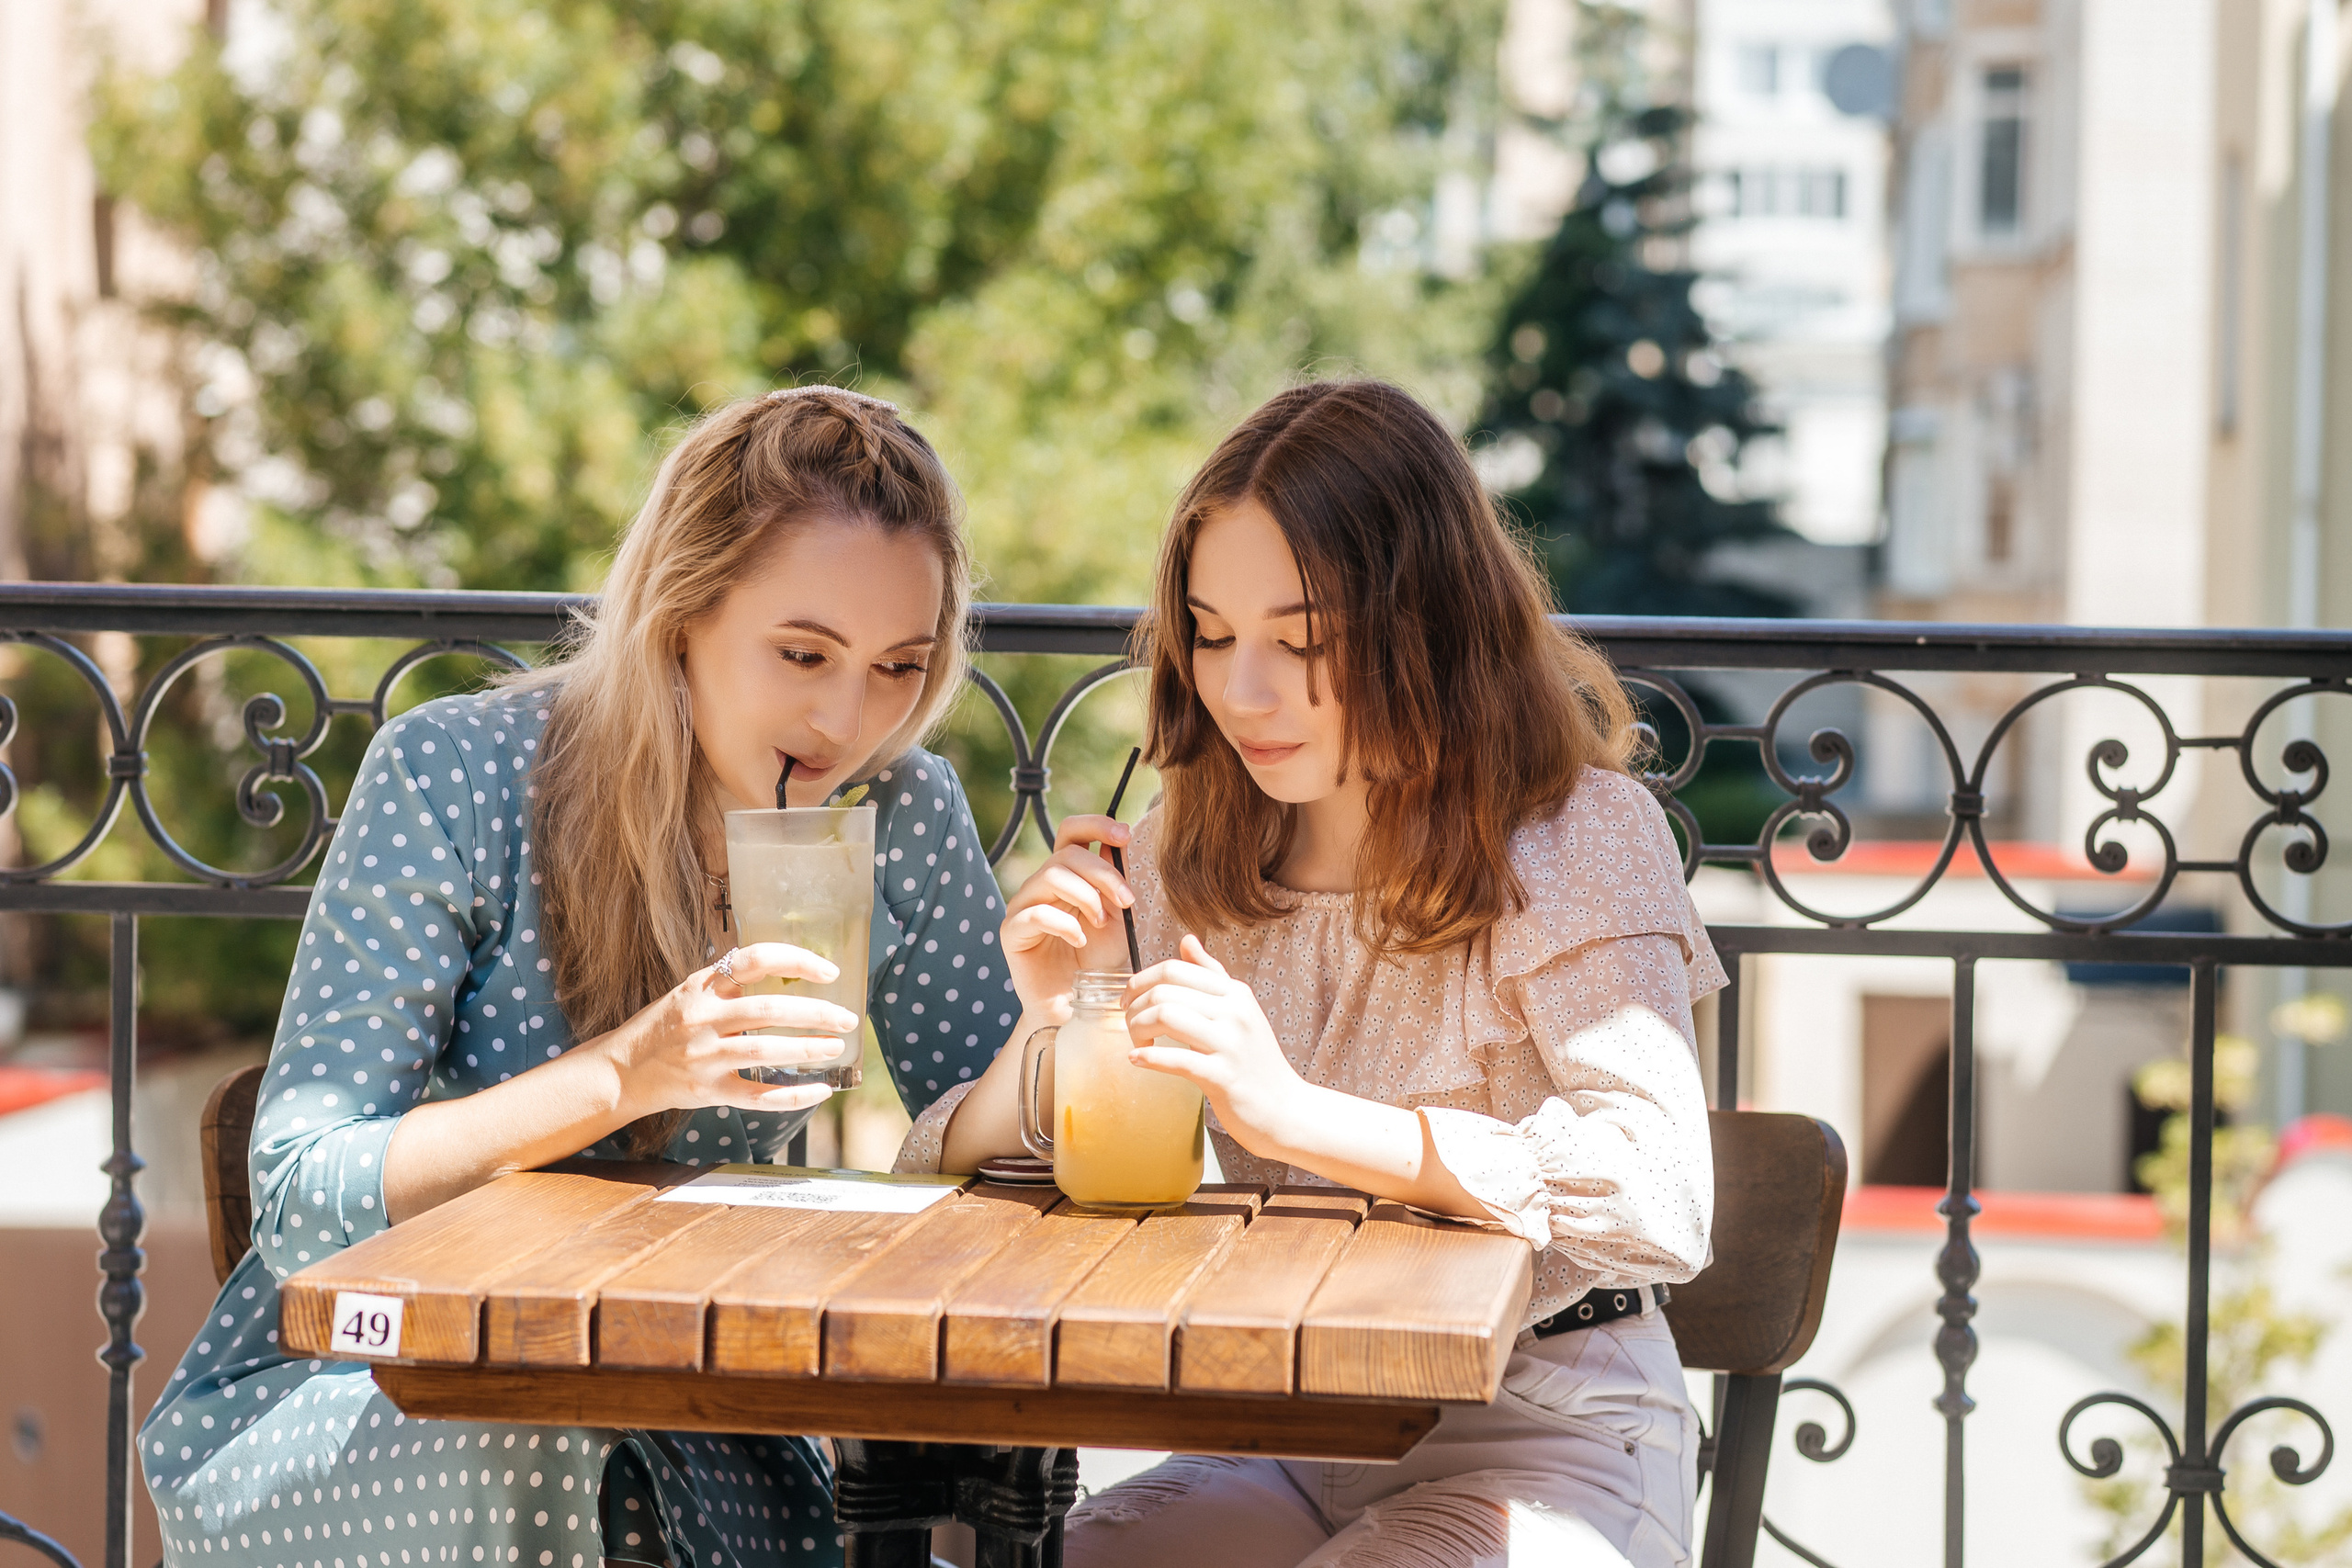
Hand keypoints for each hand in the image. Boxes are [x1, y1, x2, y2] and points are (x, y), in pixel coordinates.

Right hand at [587, 941, 852, 1118]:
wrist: (622, 1069)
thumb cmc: (667, 1027)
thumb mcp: (692, 992)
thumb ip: (733, 984)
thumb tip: (795, 973)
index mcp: (702, 985)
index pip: (755, 959)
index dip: (797, 961)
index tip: (830, 972)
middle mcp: (702, 1017)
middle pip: (768, 1009)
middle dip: (816, 1013)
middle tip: (848, 1018)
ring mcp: (704, 1056)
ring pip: (765, 1052)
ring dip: (808, 1049)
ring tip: (837, 1047)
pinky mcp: (707, 1091)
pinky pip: (757, 1096)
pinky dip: (793, 1095)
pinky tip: (821, 1090)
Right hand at [1001, 812, 1135, 1014]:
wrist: (1079, 1005)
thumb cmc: (1097, 961)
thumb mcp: (1117, 917)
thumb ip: (1114, 880)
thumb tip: (1118, 840)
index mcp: (1067, 875)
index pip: (1071, 833)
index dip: (1095, 824)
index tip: (1123, 834)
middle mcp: (1041, 885)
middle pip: (1066, 854)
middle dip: (1103, 872)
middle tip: (1127, 899)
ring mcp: (1023, 907)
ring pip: (1049, 876)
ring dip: (1086, 897)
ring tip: (1101, 923)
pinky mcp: (1012, 933)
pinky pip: (1035, 913)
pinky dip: (1065, 924)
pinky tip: (1080, 940)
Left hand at [1123, 934, 1305, 1156]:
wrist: (1285, 1109)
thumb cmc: (1255, 1061)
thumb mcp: (1239, 1011)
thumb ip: (1212, 975)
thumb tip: (1187, 940)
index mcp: (1235, 993)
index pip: (1175, 969)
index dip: (1140, 981)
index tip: (1128, 1001)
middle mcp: (1235, 1012)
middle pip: (1165, 990)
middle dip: (1134, 1007)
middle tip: (1129, 1025)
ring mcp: (1230, 1044)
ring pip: (1166, 1016)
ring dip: (1138, 1029)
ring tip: (1137, 1043)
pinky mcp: (1223, 1076)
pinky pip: (1176, 1058)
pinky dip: (1148, 1057)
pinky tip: (1138, 1060)